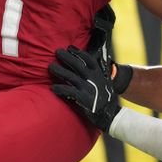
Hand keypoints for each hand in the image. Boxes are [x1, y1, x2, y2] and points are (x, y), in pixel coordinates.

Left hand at [49, 6, 120, 130]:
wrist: (110, 114)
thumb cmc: (105, 97)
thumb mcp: (104, 83)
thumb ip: (96, 74)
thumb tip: (90, 63)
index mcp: (99, 74)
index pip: (89, 60)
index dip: (79, 53)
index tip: (70, 47)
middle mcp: (94, 79)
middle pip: (78, 65)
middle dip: (67, 57)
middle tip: (57, 51)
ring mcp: (88, 89)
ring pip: (71, 77)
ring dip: (60, 71)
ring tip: (50, 66)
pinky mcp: (83, 99)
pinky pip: (69, 91)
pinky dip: (61, 89)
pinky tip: (53, 88)